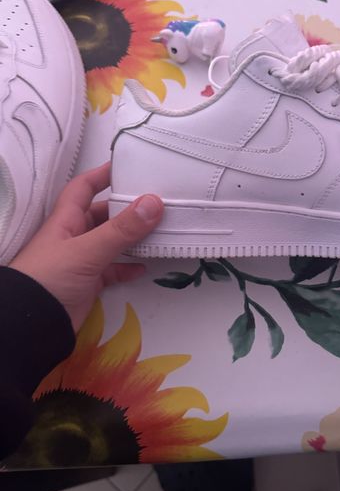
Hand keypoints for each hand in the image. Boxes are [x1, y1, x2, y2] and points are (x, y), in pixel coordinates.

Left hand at [10, 162, 162, 330]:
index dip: (102, 174)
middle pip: (102, 214)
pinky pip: (112, 270)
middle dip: (126, 208)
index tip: (127, 166)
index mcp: (66, 220)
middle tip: (155, 203)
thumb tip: (154, 202)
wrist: (30, 323)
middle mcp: (73, 236)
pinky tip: (144, 266)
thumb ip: (121, 230)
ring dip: (131, 238)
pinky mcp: (87, 283)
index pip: (83, 188)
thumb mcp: (87, 250)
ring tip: (158, 232)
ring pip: (110, 242)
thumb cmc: (50, 278)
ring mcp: (80, 261)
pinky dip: (127, 267)